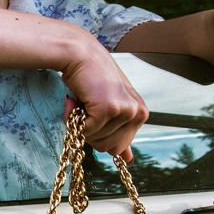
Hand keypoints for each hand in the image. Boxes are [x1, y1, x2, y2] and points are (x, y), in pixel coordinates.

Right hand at [60, 41, 147, 161]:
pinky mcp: (109, 109)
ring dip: (81, 124)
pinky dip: (74, 119)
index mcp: (140, 113)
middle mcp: (138, 112)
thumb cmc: (92, 77)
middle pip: (108, 148)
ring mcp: (125, 111)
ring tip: (81, 101)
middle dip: (91, 133)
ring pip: (96, 141)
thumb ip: (121, 132)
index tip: (94, 115)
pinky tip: (75, 100)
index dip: (100, 135)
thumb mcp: (110, 105)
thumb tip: (128, 159)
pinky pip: (86, 131)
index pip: (119, 147)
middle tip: (86, 108)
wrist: (78, 53)